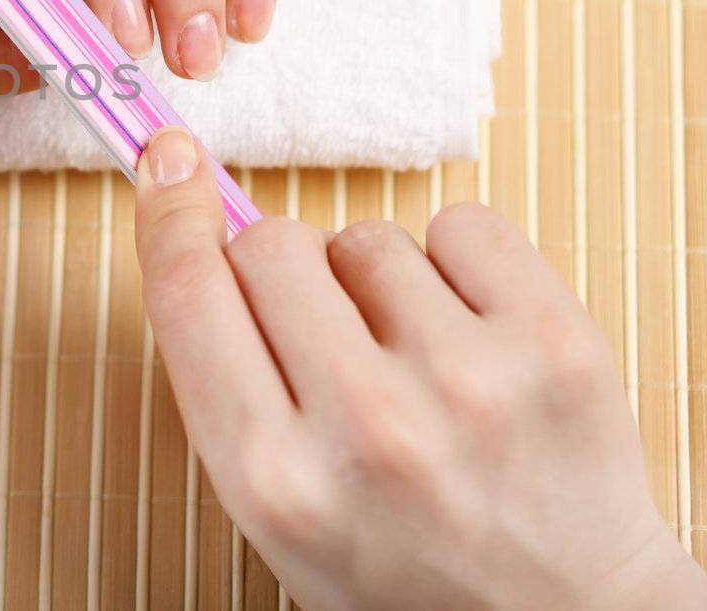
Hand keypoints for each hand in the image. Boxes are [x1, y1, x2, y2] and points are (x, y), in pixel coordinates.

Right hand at [133, 128, 706, 608]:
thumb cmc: (402, 563)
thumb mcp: (274, 503)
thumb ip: (223, 372)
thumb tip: (186, 205)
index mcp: (275, 478)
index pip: (190, 291)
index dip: (170, 213)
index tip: (168, 162)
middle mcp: (369, 429)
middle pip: (272, 246)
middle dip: (283, 276)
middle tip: (325, 340)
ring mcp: (470, 384)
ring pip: (366, 238)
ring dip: (375, 284)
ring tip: (412, 364)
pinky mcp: (557, 347)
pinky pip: (463, 225)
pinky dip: (458, 265)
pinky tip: (470, 337)